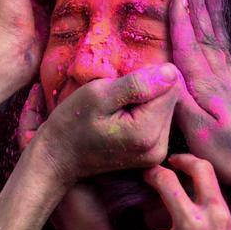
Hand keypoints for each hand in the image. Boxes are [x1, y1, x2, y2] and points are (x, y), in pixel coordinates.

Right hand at [30, 63, 180, 185]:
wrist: (58, 157)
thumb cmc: (72, 124)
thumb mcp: (98, 95)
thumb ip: (137, 83)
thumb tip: (172, 71)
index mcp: (147, 132)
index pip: (169, 86)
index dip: (145, 77)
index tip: (120, 87)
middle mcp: (159, 147)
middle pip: (170, 98)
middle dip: (147, 90)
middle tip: (115, 98)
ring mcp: (157, 153)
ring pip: (166, 107)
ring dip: (144, 101)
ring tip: (116, 109)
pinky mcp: (153, 153)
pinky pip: (159, 120)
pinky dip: (143, 113)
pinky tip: (122, 118)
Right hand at [170, 0, 230, 229]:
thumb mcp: (199, 134)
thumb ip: (182, 102)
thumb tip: (167, 73)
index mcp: (206, 88)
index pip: (189, 48)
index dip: (181, 22)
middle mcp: (222, 82)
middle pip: (206, 40)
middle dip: (200, 11)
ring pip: (222, 47)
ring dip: (216, 23)